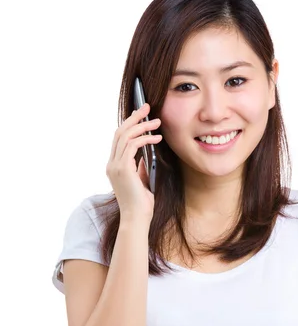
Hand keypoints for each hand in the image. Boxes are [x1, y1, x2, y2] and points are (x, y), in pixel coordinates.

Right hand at [107, 102, 161, 221]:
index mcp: (114, 166)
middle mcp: (112, 164)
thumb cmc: (141, 204)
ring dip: (142, 126)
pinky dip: (145, 139)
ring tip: (157, 122)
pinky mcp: (122, 169)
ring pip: (125, 135)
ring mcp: (115, 166)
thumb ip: (139, 167)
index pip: (119, 139)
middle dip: (134, 117)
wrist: (137, 219)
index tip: (142, 115)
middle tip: (147, 106)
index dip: (130, 124)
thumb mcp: (141, 181)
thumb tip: (144, 156)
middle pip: (120, 132)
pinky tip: (157, 138)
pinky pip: (132, 145)